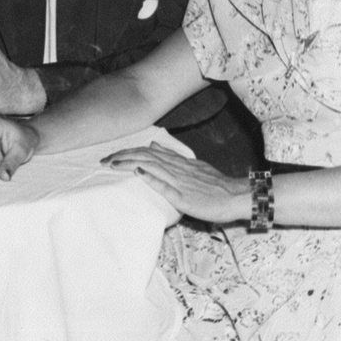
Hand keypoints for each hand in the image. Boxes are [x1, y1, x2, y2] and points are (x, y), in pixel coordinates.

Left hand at [101, 142, 247, 222]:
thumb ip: (171, 156)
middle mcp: (177, 169)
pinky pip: (167, 186)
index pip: (147, 152)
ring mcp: (180, 182)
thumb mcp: (192, 165)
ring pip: (152, 167)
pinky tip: (139, 173)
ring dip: (131, 164)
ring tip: (113, 164)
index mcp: (177, 162)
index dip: (127, 152)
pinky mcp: (184, 197)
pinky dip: (152, 178)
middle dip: (122, 157)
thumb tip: (152, 143)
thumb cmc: (215, 184)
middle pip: (145, 157)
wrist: (237, 196)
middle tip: (103, 160)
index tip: (110, 155)